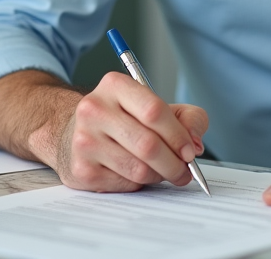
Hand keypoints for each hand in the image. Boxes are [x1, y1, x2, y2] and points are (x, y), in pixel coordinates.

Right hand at [47, 72, 207, 192]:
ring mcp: (84, 140)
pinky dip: (140, 184)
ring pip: (138, 169)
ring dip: (160, 176)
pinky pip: (125, 184)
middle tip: (185, 171)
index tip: (190, 151)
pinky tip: (137, 174)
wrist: (74, 133)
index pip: (154, 111)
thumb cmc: (123, 119)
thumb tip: (195, 143)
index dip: (178, 135)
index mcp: (114, 85)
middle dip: (175, 163)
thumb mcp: (156, 106)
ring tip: (164, 172)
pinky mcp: (81, 169)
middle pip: (148, 144)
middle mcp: (94, 109)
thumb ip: (187, 118)